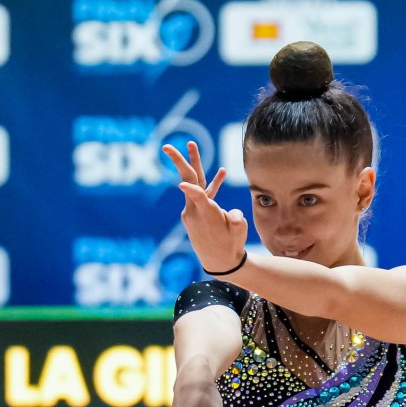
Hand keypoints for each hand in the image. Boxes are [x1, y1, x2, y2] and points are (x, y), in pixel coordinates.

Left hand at [162, 141, 247, 276]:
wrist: (220, 262)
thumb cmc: (231, 246)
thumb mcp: (239, 233)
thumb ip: (237, 220)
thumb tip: (234, 214)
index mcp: (206, 214)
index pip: (197, 196)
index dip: (191, 189)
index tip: (181, 183)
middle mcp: (195, 210)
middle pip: (188, 180)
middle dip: (180, 161)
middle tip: (166, 146)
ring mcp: (193, 210)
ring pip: (194, 182)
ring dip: (194, 163)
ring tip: (191, 144)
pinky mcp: (197, 212)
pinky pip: (202, 193)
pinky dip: (210, 183)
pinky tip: (221, 173)